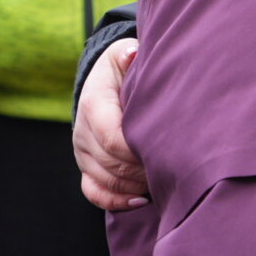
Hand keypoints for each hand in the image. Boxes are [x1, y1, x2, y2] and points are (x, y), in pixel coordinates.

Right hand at [73, 38, 150, 210]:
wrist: (101, 81)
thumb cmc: (120, 67)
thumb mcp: (123, 54)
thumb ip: (128, 55)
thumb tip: (133, 54)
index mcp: (93, 106)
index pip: (113, 140)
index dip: (139, 151)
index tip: (166, 149)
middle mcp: (82, 133)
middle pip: (112, 165)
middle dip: (143, 169)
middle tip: (173, 165)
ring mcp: (82, 153)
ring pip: (106, 181)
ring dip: (136, 185)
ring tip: (163, 180)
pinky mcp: (85, 167)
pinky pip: (94, 193)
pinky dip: (116, 201)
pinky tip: (141, 200)